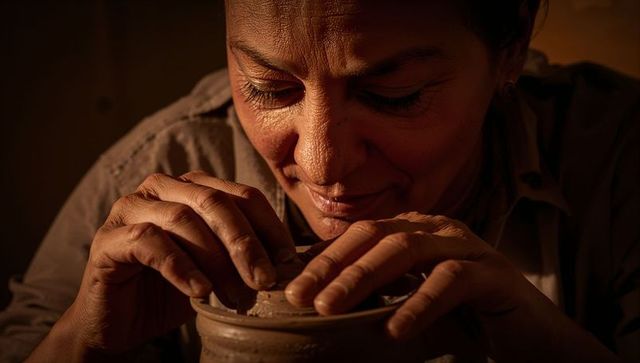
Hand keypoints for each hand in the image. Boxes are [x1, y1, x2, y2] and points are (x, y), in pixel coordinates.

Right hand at [30, 171, 295, 359]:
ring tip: (237, 297)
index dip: (269, 227)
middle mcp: (162, 188)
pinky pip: (149, 242)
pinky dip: (181, 267)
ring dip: (217, 262)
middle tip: (265, 281)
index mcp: (194, 188)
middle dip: (246, 244)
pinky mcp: (109, 238)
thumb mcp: (219, 270)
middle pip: (215, 202)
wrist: (120, 322)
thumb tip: (288, 262)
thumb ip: (244, 255)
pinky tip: (199, 292)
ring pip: (184, 220)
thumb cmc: (174, 290)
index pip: (242, 196)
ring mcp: (131, 209)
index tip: (288, 262)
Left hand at [285, 212, 618, 360]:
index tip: (292, 290)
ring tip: (331, 309)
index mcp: (415, 232)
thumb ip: (375, 301)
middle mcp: (438, 230)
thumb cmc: (464, 323)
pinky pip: (451, 280)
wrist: (532, 343)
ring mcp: (467, 246)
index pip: (360, 236)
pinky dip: (419, 303)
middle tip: (301, 298)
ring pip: (407, 250)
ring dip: (364, 278)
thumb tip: (322, 307)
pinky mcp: (493, 273)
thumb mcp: (409, 309)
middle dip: (334, 267)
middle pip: (376, 236)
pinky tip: (394, 330)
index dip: (323, 260)